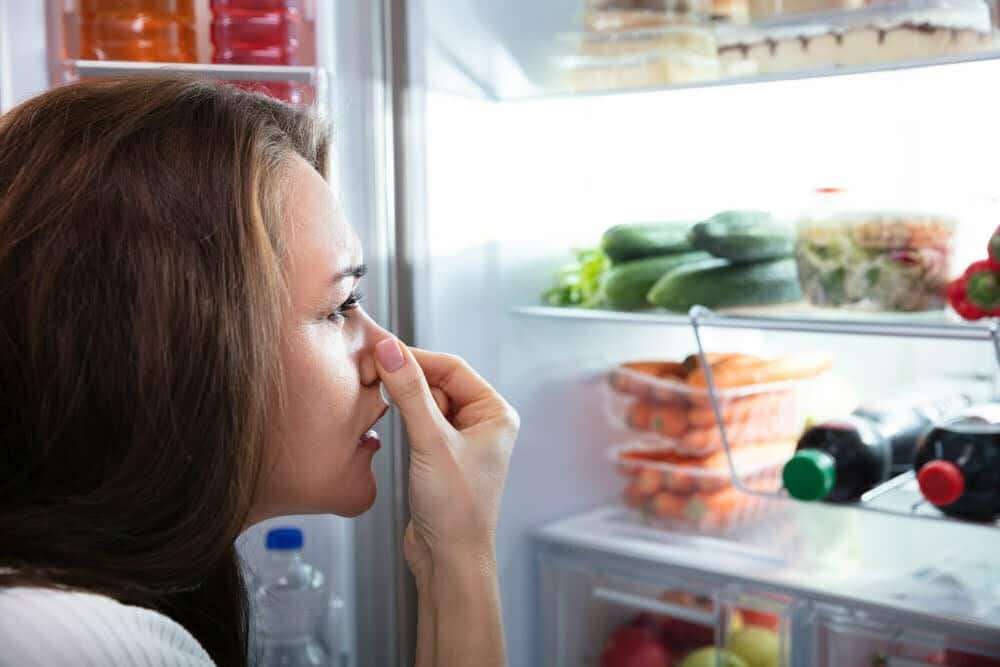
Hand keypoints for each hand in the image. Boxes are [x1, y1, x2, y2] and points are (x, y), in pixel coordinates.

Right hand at [374, 338, 518, 581]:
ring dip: (404, 398)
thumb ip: (409, 392)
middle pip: (439, 382)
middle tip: (373, 369)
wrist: (449, 560)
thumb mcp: (430, 442)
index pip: (453, 367)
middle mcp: (483, 424)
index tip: (383, 349)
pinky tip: (387, 419)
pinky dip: (403, 418)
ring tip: (376, 393)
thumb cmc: (456, 509)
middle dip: (407, 377)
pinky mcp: (441, 456)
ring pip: (427, 402)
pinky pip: (421, 423)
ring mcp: (462, 440)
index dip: (416, 356)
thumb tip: (390, 350)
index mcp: (495, 414)